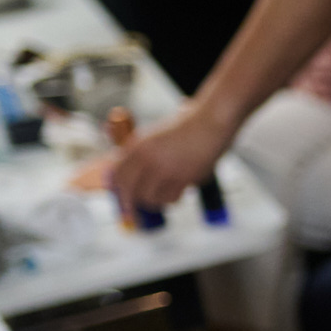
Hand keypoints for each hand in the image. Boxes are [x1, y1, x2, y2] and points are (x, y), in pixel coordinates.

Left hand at [100, 106, 229, 210]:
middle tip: (141, 208)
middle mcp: (148, 158)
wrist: (211, 122)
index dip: (119, 194)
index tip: (122, 206)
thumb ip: (137, 156)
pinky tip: (180, 188)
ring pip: (153, 199)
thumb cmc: (184, 128)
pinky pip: (172, 198)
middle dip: (136, 203)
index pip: (118, 177)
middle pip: (132, 192)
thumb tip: (123, 180)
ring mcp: (167, 169)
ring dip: (158, 200)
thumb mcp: (153, 137)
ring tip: (165, 192)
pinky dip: (174, 197)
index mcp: (137, 145)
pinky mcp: (185, 177)